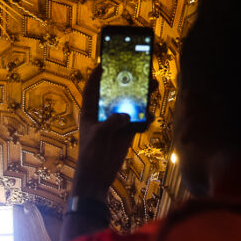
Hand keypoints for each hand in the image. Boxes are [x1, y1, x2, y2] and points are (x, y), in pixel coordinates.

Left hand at [71, 67, 153, 202]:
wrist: (97, 176)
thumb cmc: (90, 154)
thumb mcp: (98, 135)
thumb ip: (111, 122)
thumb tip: (126, 115)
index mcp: (90, 112)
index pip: (92, 90)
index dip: (96, 77)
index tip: (103, 63)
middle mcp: (103, 115)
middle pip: (115, 94)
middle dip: (125, 83)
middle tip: (136, 71)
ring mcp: (115, 123)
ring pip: (129, 105)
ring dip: (139, 97)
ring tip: (151, 86)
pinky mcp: (126, 133)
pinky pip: (137, 121)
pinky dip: (144, 117)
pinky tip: (151, 113)